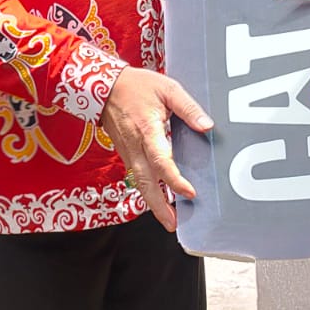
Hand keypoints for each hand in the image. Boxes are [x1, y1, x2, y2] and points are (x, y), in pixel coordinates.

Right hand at [100, 66, 213, 231]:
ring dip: (153, 203)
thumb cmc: (136, 85)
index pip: (161, 160)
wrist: (102, 85)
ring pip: (139, 183)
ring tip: (169, 220)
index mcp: (147, 129)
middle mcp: (135, 146)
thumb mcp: (167, 88)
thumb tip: (207, 127)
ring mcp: (128, 151)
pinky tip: (159, 199)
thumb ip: (188, 108)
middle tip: (173, 224)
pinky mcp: (125, 153)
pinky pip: (136, 176)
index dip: (174, 179)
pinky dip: (147, 191)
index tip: (190, 192)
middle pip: (146, 182)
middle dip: (159, 206)